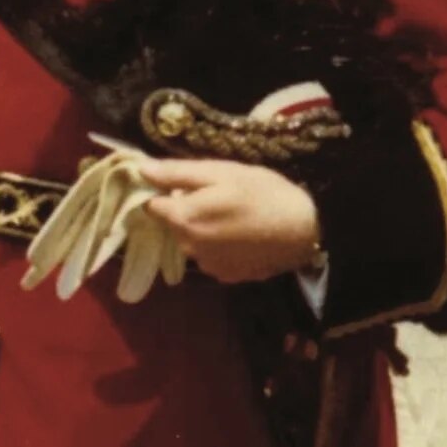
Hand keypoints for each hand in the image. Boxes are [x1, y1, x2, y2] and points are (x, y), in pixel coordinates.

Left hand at [139, 158, 319, 283]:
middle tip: (215, 193)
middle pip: (172, 223)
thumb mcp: (219, 172)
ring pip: (191, 239)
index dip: (161, 191)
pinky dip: (217, 243)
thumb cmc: (261, 192)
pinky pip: (209, 255)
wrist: (304, 230)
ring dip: (201, 226)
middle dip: (185, 208)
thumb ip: (176, 173)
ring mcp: (208, 266)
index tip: (180, 182)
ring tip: (230, 212)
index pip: (151, 206)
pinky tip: (239, 232)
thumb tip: (141, 169)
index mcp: (184, 220)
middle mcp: (189, 248)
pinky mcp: (227, 277)